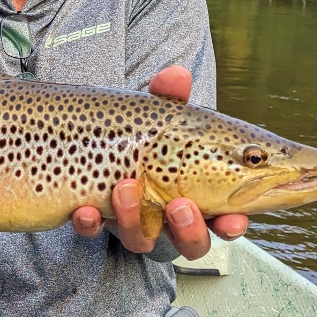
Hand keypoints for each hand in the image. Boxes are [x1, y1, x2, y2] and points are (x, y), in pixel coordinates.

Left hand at [71, 66, 248, 259]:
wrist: (87, 136)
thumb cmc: (140, 131)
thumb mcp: (156, 112)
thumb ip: (168, 97)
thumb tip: (177, 75)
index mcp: (197, 193)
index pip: (224, 218)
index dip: (232, 225)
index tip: (232, 221)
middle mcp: (168, 216)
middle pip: (190, 241)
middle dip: (188, 229)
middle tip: (180, 206)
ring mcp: (131, 220)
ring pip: (141, 239)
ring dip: (134, 219)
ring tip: (125, 189)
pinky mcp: (95, 218)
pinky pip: (92, 231)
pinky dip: (89, 223)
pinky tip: (84, 210)